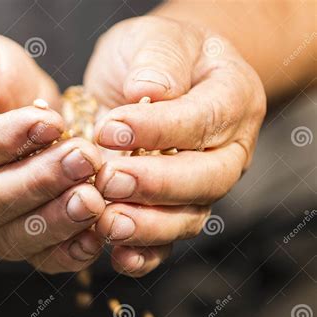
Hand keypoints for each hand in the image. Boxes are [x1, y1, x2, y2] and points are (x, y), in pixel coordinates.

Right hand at [0, 31, 104, 273]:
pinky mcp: (11, 239)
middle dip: (36, 185)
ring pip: (10, 239)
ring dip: (56, 222)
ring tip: (93, 198)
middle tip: (83, 160)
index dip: (1, 143)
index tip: (48, 122)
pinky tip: (97, 235)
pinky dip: (68, 252)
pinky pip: (37, 257)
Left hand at [84, 16, 265, 276]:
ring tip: (108, 223)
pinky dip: (144, 254)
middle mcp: (226, 150)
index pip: (203, 121)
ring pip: (188, 217)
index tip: (110, 129)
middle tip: (110, 179)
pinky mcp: (172, 208)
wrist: (149, 77)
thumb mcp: (156, 39)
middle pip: (206, 179)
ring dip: (148, 226)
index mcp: (232, 100)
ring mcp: (201, 185)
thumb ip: (157, 63)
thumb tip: (148, 94)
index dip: (158, 130)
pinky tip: (117, 254)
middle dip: (155, 184)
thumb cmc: (155, 55)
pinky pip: (166, 240)